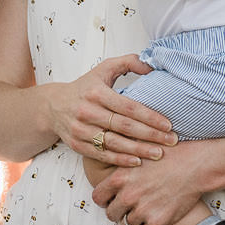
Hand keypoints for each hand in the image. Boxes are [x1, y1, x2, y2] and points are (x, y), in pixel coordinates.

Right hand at [47, 55, 175, 165]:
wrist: (53, 106)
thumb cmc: (85, 87)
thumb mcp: (103, 69)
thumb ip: (128, 62)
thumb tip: (151, 66)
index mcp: (96, 92)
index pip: (128, 107)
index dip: (150, 117)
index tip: (168, 124)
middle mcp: (87, 111)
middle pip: (124, 127)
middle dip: (150, 135)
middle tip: (171, 141)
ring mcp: (81, 130)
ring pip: (114, 143)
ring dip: (139, 150)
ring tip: (158, 154)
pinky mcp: (77, 145)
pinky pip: (102, 155)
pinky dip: (120, 160)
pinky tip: (137, 162)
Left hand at [93, 141, 217, 224]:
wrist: (195, 166)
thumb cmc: (169, 154)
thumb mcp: (139, 151)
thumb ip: (122, 161)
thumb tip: (110, 164)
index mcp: (119, 177)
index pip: (98, 197)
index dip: (105, 199)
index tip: (111, 199)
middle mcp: (128, 195)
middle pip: (111, 214)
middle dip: (119, 212)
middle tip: (129, 207)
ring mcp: (142, 210)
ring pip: (128, 224)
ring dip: (135, 219)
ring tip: (147, 209)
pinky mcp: (157, 222)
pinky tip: (156, 216)